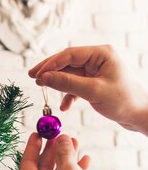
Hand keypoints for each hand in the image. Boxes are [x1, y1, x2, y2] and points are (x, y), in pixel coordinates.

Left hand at [18, 133, 99, 169]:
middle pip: (42, 169)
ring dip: (66, 159)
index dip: (34, 146)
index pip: (27, 163)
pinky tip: (85, 161)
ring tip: (76, 142)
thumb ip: (64, 152)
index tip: (39, 132)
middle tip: (59, 134)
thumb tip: (62, 138)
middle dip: (53, 151)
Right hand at [29, 45, 147, 131]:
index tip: (37, 74)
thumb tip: (44, 77)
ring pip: (70, 74)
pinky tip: (64, 106)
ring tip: (42, 89)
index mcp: (101, 53)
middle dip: (50, 71)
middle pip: (67, 62)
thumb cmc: (123, 101)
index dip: (51, 64)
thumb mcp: (93, 91)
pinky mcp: (95, 82)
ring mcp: (96, 70)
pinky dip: (68, 94)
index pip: (70, 54)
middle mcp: (98, 58)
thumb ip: (67, 83)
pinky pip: (76, 84)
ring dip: (57, 83)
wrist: (140, 115)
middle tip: (32, 77)